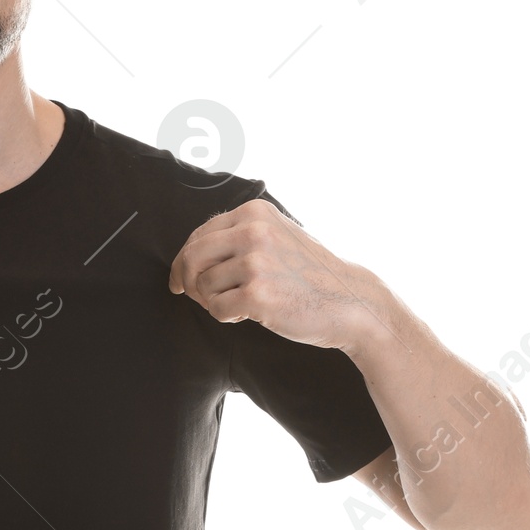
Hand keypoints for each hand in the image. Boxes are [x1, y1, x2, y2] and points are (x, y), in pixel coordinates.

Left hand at [167, 197, 378, 351]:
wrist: (350, 302)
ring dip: (214, 302)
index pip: (198, 235)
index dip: (182, 262)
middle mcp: (254, 231)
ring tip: (242, 304)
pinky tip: (250, 314)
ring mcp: (256, 262)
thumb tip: (186, 257)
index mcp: (254, 212)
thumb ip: (236, 237)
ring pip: (203, 286)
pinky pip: (217, 310)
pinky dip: (227, 317)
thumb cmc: (308, 275)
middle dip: (189, 282)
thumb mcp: (276, 237)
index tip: (179, 281)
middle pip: (192, 258)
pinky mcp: (259, 294)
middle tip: (200, 298)